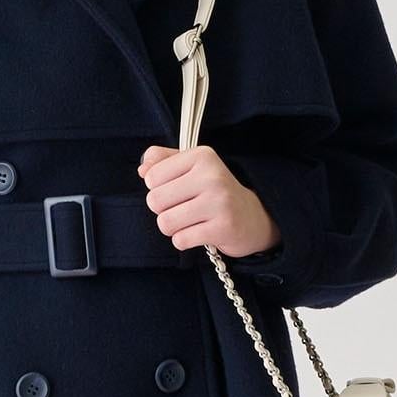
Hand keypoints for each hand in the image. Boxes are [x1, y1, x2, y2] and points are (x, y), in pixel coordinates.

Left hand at [137, 144, 280, 256]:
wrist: (253, 217)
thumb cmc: (214, 191)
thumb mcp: (191, 167)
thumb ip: (163, 161)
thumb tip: (142, 169)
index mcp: (202, 156)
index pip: (152, 176)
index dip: (158, 188)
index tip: (177, 190)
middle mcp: (212, 176)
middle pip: (155, 201)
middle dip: (163, 210)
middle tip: (182, 208)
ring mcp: (219, 202)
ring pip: (165, 222)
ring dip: (172, 227)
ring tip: (189, 221)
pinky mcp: (223, 228)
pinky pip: (180, 240)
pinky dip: (184, 240)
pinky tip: (198, 232)